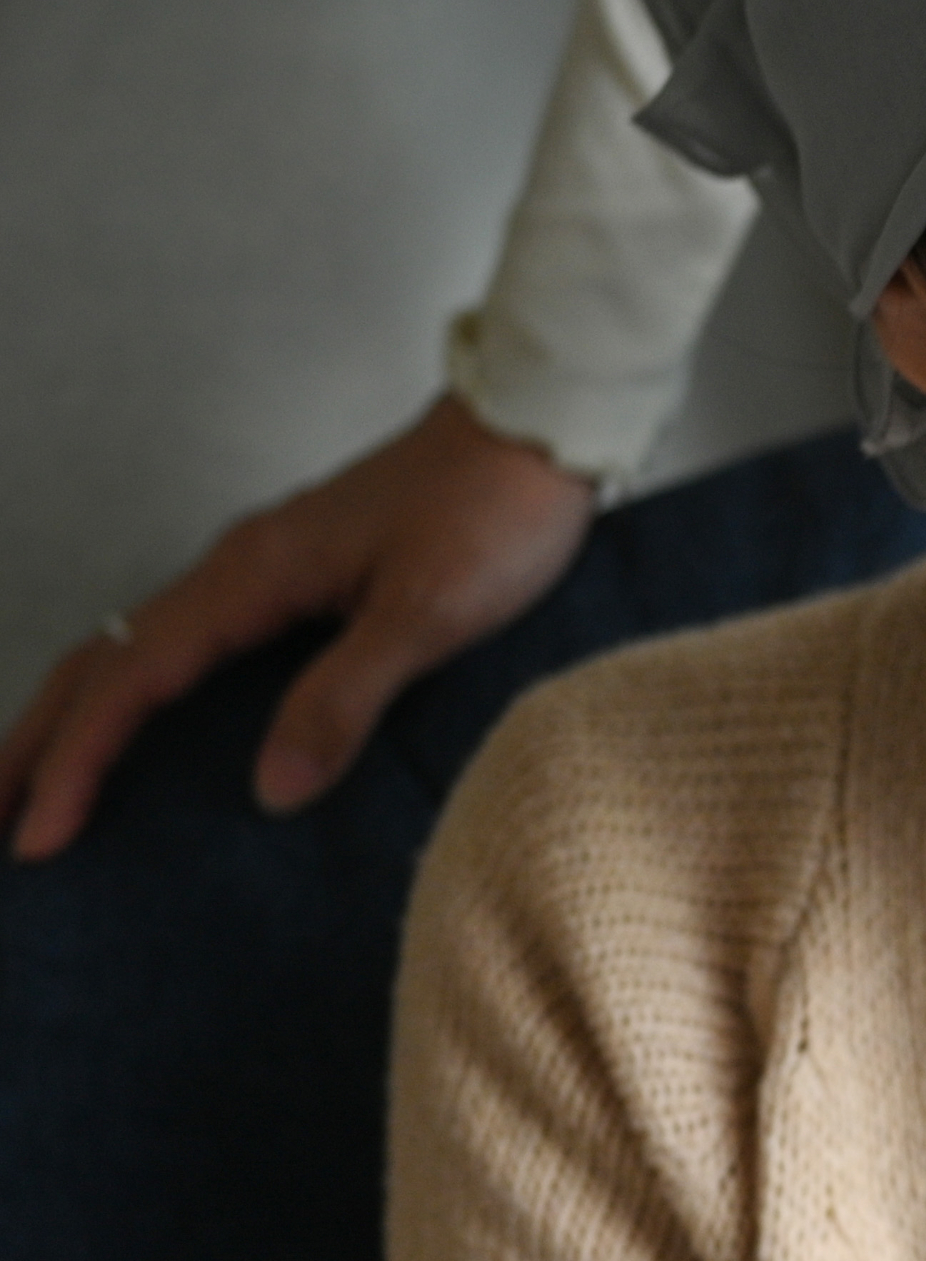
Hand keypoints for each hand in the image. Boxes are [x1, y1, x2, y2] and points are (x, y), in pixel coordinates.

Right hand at [4, 392, 594, 858]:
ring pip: (134, 648)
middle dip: (37, 740)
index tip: (39, 833)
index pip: (131, 681)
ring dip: (75, 716)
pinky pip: (184, 641)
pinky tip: (143, 729)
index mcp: (251, 577)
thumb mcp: (431, 613)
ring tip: (35, 784)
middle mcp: (237, 570)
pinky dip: (137, 690)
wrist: (539, 426)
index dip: (76, 761)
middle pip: (103, 662)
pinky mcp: (296, 576)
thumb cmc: (496, 512)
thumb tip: (271, 788)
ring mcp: (261, 570)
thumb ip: (347, 696)